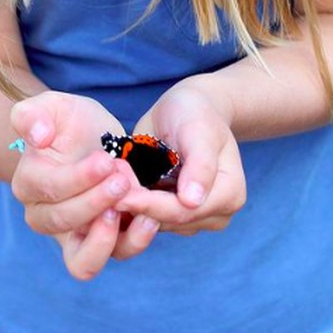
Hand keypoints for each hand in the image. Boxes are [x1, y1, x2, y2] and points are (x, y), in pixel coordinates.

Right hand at [9, 91, 158, 277]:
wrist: (94, 139)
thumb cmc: (70, 122)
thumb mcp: (53, 106)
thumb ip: (33, 115)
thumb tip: (37, 137)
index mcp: (28, 183)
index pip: (49, 190)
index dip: (78, 179)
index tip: (105, 160)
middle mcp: (43, 217)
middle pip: (64, 223)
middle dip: (96, 202)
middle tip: (122, 180)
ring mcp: (71, 236)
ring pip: (84, 260)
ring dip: (110, 237)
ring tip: (136, 209)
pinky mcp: (100, 243)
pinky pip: (112, 256)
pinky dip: (133, 242)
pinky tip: (150, 218)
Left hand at [119, 80, 245, 235]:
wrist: (186, 109)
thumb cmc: (195, 112)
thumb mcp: (198, 130)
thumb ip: (199, 163)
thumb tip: (192, 201)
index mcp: (230, 194)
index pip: (184, 211)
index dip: (150, 205)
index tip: (117, 196)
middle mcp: (215, 213)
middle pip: (168, 220)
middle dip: (135, 204)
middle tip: (102, 187)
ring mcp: (194, 217)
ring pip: (155, 223)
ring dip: (129, 204)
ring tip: (106, 182)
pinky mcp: (172, 213)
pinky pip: (147, 217)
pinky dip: (130, 202)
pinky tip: (111, 186)